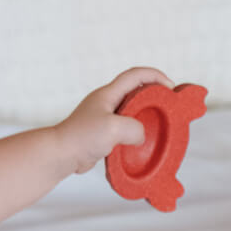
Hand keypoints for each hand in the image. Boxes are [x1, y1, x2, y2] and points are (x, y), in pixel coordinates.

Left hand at [57, 67, 172, 174]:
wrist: (60, 155)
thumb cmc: (81, 138)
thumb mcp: (115, 128)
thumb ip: (135, 128)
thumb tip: (140, 136)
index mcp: (107, 94)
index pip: (135, 75)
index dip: (155, 76)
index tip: (170, 87)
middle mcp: (105, 102)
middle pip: (134, 91)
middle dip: (153, 96)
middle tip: (166, 107)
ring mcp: (102, 118)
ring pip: (129, 111)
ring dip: (143, 116)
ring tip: (156, 125)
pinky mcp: (101, 133)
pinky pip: (122, 128)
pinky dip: (133, 133)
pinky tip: (139, 143)